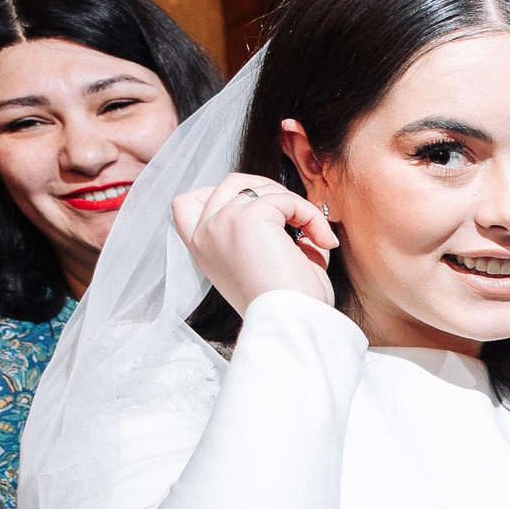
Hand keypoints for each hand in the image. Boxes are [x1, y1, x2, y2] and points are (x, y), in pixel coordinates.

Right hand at [172, 171, 335, 315]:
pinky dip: (310, 214)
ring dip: (293, 203)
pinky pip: (285, 199)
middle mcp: (205, 235)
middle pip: (231, 183)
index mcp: (204, 249)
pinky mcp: (248, 219)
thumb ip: (266, 232)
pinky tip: (322, 241)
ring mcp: (222, 223)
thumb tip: (294, 211)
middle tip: (298, 222)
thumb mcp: (264, 264)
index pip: (187, 203)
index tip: (261, 213)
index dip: (225, 196)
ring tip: (314, 235)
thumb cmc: (287, 307)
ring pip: (259, 186)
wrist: (293, 325)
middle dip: (270, 193)